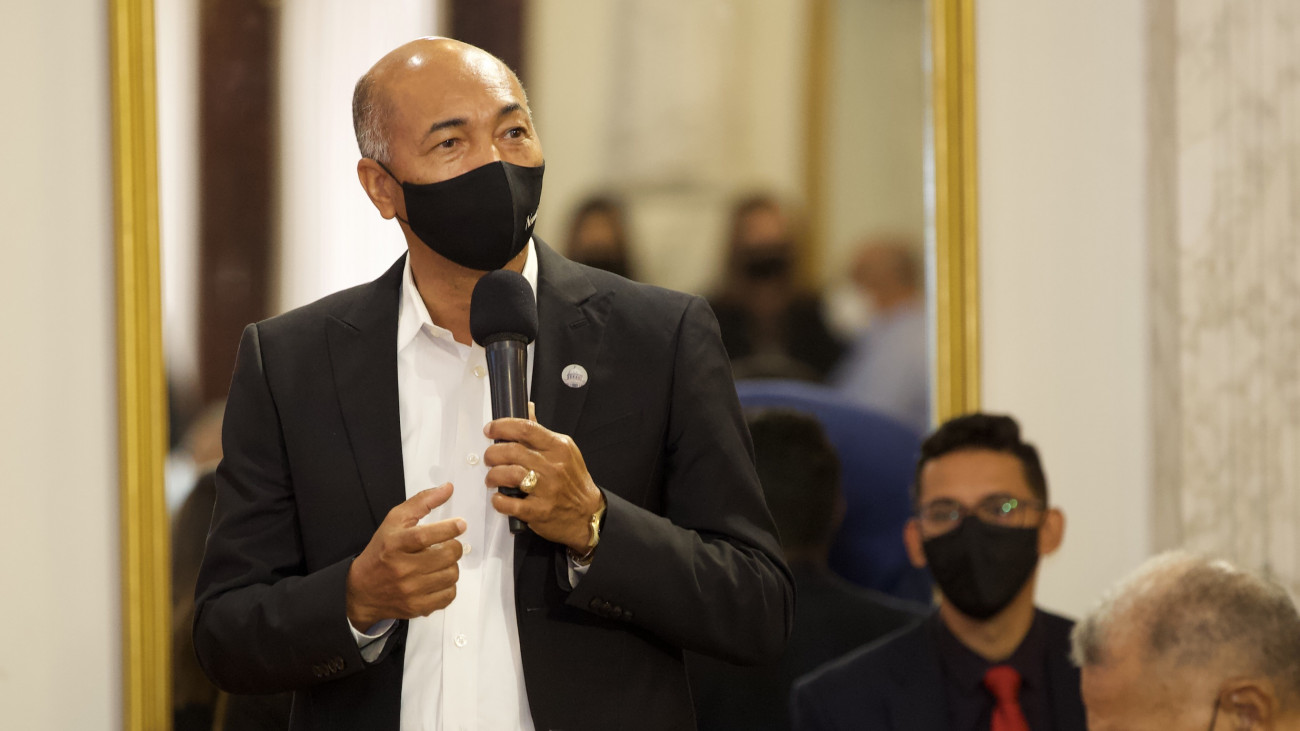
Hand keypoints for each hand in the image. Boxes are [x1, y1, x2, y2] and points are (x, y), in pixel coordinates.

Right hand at [345, 483, 465, 630]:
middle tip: (447, 545)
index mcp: (395, 544)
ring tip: (440, 562)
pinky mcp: (417, 607)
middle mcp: (402, 568)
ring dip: (451, 566)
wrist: (361, 590)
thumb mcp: (394, 521)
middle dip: (453, 547)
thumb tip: (448, 488)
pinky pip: (449, 595)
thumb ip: (421, 502)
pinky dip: (448, 585)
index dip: (447, 529)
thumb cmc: (381, 551)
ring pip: (451, 575)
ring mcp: (410, 590)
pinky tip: (437, 578)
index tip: (460, 524)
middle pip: (446, 556)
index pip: (425, 536)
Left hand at [483, 417, 603, 551]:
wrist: (588, 513)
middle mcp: (553, 466)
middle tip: (489, 458)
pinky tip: (499, 498)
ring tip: (492, 478)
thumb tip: (527, 409)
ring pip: (509, 474)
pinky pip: (510, 503)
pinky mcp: (539, 511)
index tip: (490, 429)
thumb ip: (541, 432)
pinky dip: (499, 500)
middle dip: (492, 453)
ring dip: (493, 475)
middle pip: (512, 451)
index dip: (502, 426)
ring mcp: (547, 489)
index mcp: (559, 447)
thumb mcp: (564, 451)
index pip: (526, 428)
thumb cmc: (573, 481)